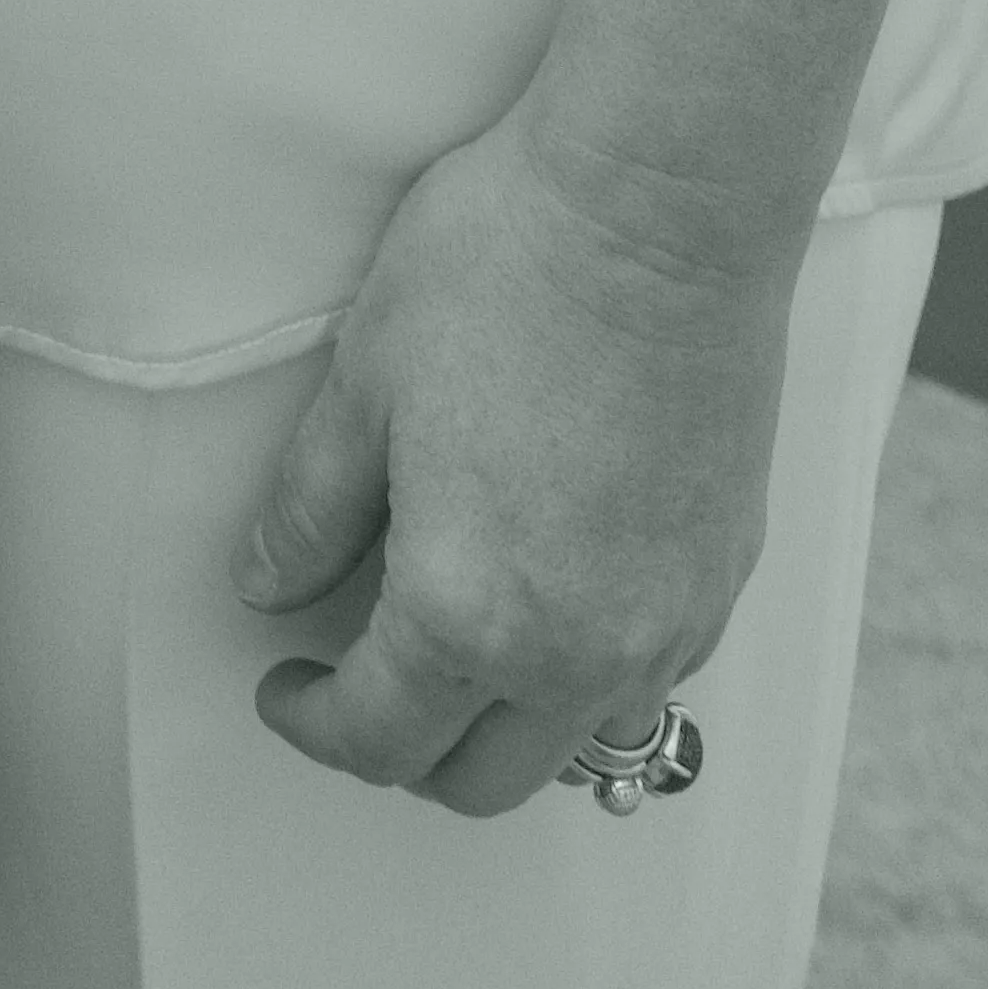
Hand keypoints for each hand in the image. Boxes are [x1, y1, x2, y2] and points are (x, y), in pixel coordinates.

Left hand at [234, 97, 804, 813]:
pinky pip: (644, 679)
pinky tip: (550, 591)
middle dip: (403, 747)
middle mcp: (577, 652)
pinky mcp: (722, 580)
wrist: (660, 208)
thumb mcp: (364, 381)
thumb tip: (265, 587)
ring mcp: (664, 626)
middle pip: (479, 780)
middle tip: (357, 677)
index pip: (375, 737)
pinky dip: (586, 672)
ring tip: (454, 640)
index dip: (311, 722)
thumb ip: (308, 511)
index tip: (284, 686)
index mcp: (468, 611)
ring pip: (573, 744)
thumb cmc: (505, 268)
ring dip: (503, 722)